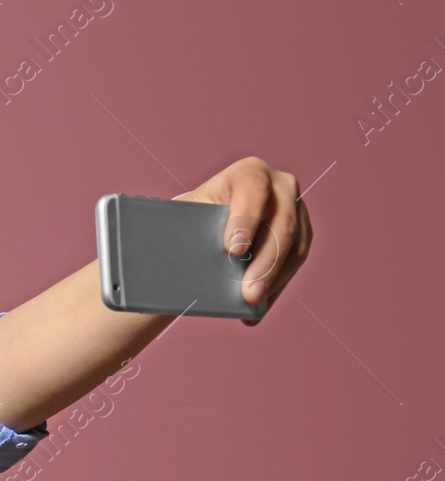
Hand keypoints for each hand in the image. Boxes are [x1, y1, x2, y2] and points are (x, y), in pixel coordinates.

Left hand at [173, 156, 313, 325]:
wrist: (203, 228)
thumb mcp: (187, 216)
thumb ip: (187, 224)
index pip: (252, 188)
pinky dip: (276, 286)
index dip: (246, 218)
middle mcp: (279, 185)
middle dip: (264, 262)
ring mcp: (295, 209)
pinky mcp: (300, 234)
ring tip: (251, 303)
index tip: (232, 251)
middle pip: (281, 222)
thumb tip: (179, 250)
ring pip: (294, 246)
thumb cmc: (191, 219)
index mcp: (247, 172)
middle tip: (247, 293)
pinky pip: (294, 262)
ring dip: (273, 279)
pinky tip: (258, 307)